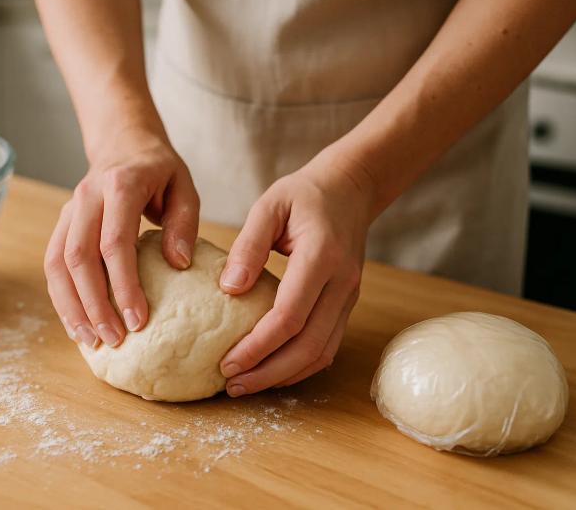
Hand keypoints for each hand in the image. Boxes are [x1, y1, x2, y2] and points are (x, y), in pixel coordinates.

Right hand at [44, 127, 199, 347]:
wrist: (123, 143)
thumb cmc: (159, 170)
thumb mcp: (184, 187)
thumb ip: (184, 224)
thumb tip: (178, 264)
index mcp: (120, 186)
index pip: (114, 242)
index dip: (124, 285)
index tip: (138, 319)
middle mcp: (87, 197)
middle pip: (79, 258)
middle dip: (95, 304)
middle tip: (114, 338)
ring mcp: (69, 210)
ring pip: (57, 264)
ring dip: (71, 306)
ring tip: (91, 340)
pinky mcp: (61, 224)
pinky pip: (52, 264)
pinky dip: (61, 297)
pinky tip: (76, 323)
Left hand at [218, 156, 373, 395]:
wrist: (349, 190)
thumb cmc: (303, 196)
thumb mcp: (269, 205)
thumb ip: (248, 245)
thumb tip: (229, 289)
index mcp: (321, 257)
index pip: (290, 315)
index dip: (257, 346)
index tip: (226, 362)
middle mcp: (341, 283)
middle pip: (308, 345)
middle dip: (268, 372)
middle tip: (231, 385)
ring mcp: (348, 297)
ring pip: (321, 353)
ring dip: (284, 376)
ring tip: (246, 385)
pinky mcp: (346, 305)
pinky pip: (327, 346)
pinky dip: (301, 367)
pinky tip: (273, 372)